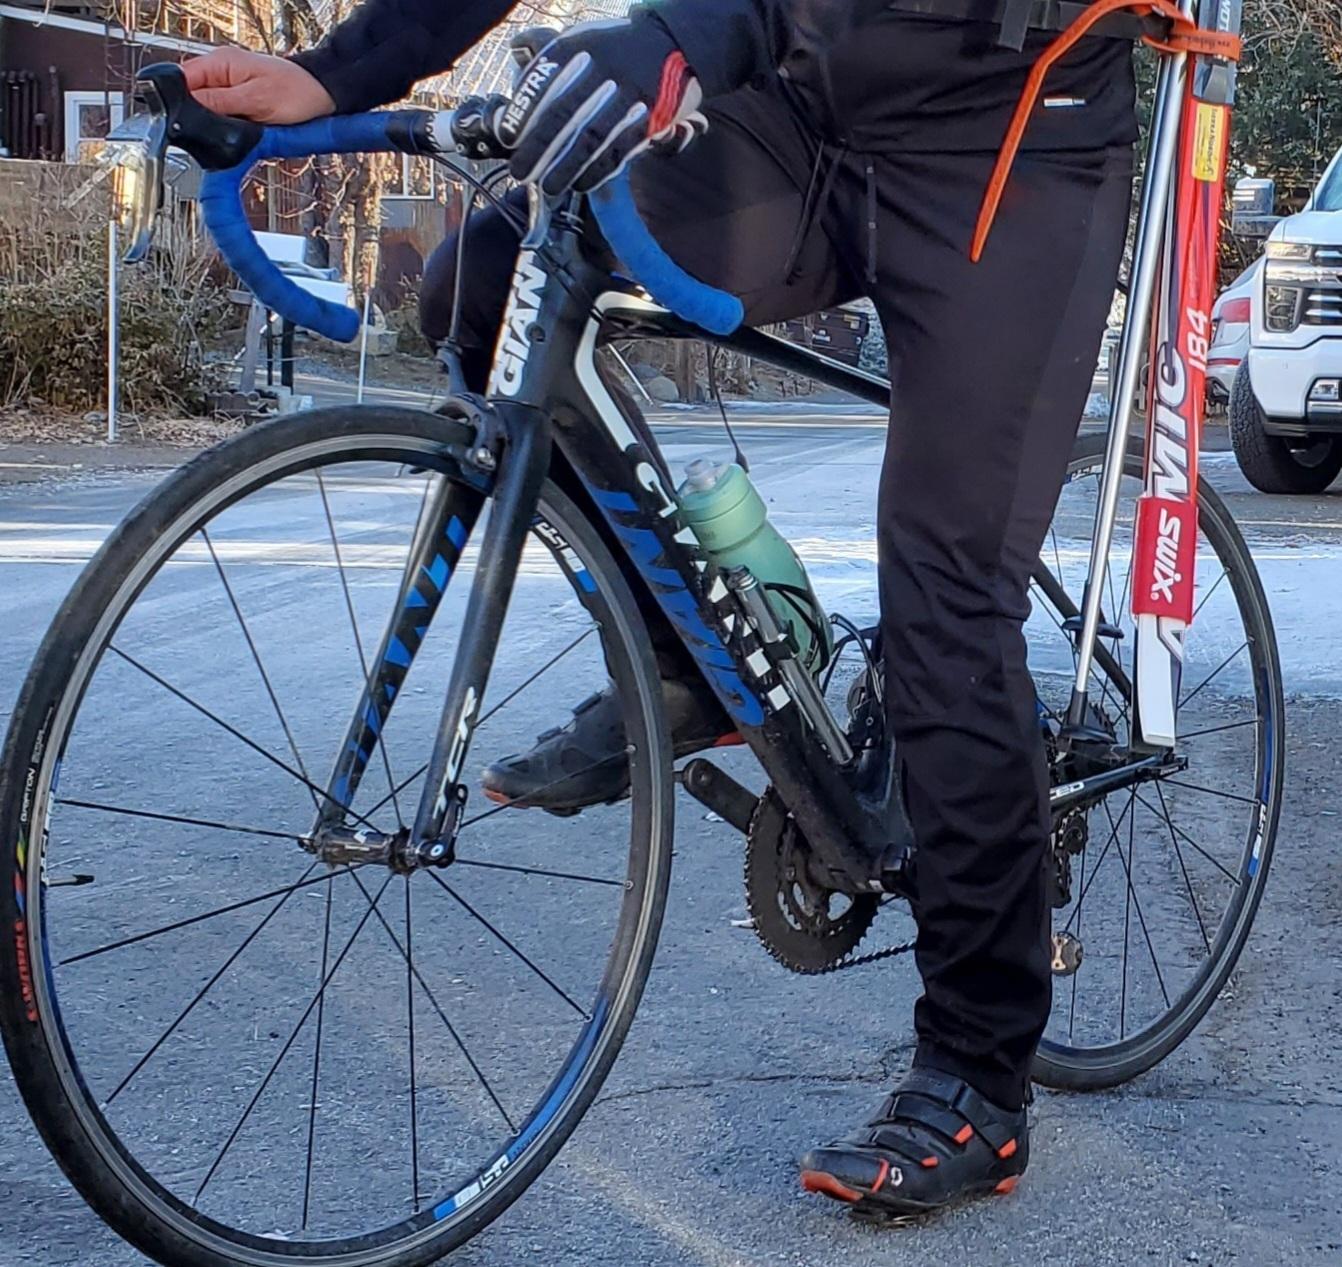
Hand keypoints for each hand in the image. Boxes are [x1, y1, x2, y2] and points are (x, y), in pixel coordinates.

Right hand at [182, 48, 334, 123]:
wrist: (322, 96)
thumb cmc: (297, 93)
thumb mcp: (255, 101)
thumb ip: (219, 104)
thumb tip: (186, 109)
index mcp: (219, 63)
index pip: (181, 80)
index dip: (179, 103)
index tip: (184, 124)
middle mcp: (220, 72)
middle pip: (191, 97)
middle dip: (198, 117)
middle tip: (215, 133)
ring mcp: (229, 86)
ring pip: (206, 109)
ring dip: (214, 124)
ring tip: (231, 133)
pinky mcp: (239, 100)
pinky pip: (222, 115)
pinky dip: (228, 126)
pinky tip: (238, 132)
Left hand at [499, 17, 703, 196]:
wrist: (675, 41)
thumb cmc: (617, 47)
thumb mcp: (581, 37)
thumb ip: (548, 55)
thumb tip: (515, 66)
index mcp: (578, 47)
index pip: (542, 82)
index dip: (523, 114)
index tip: (508, 139)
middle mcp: (601, 68)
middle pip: (563, 113)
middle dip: (538, 147)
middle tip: (520, 172)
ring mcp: (627, 94)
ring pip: (591, 137)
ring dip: (567, 167)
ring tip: (549, 187)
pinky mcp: (648, 117)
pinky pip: (619, 150)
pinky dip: (598, 171)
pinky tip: (582, 185)